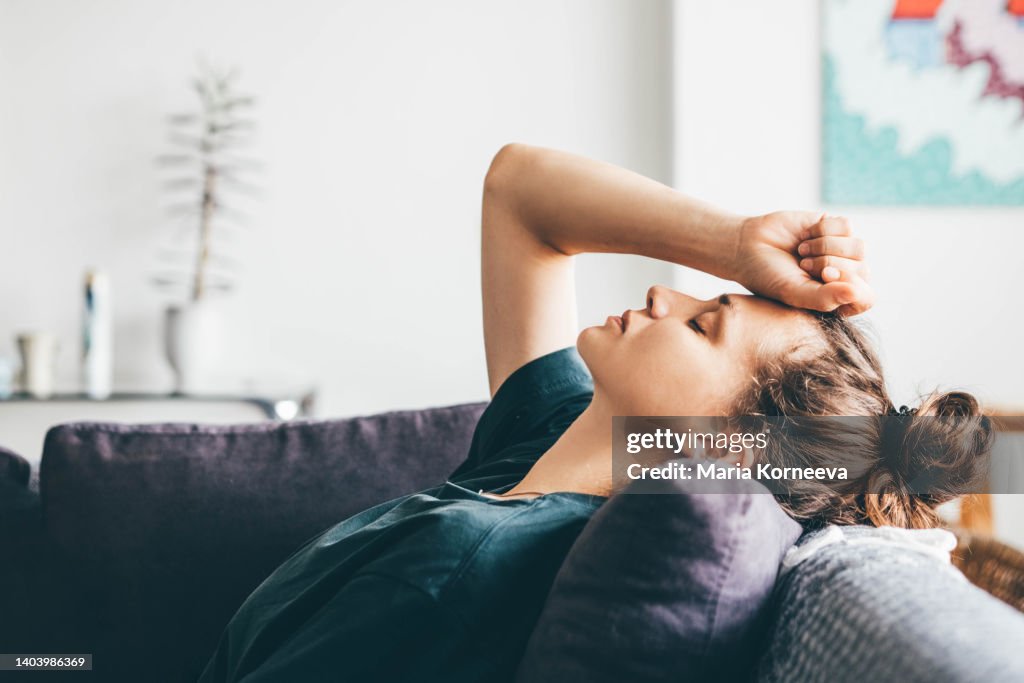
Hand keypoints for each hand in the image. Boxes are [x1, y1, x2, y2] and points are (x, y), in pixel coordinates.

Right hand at [732, 211, 872, 315]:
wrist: (747, 246)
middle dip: (830, 265)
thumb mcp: (794, 294)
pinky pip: (847, 226)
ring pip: (858, 247)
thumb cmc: (768, 277)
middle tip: (803, 265)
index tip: (823, 277)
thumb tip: (857, 292)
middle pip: (863, 270)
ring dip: (825, 248)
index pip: (865, 297)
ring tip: (802, 252)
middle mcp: (844, 276)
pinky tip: (805, 236)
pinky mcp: (834, 227)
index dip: (849, 286)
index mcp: (836, 299)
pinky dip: (823, 230)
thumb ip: (825, 298)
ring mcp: (841, 251)